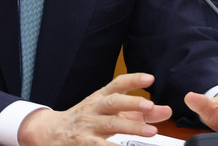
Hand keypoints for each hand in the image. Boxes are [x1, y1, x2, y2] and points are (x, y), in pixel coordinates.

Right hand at [17, 73, 171, 145]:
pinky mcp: (83, 142)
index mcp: (101, 97)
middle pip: (113, 102)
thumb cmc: (87, 119)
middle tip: (150, 106)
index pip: (117, 84)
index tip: (150, 78)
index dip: (133, 79)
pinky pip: (98, 145)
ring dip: (131, 127)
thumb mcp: (111, 112)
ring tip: (150, 132)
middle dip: (132, 103)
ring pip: (110, 124)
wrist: (52, 132)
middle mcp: (94, 108)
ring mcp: (88, 125)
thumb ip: (139, 113)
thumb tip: (166, 111)